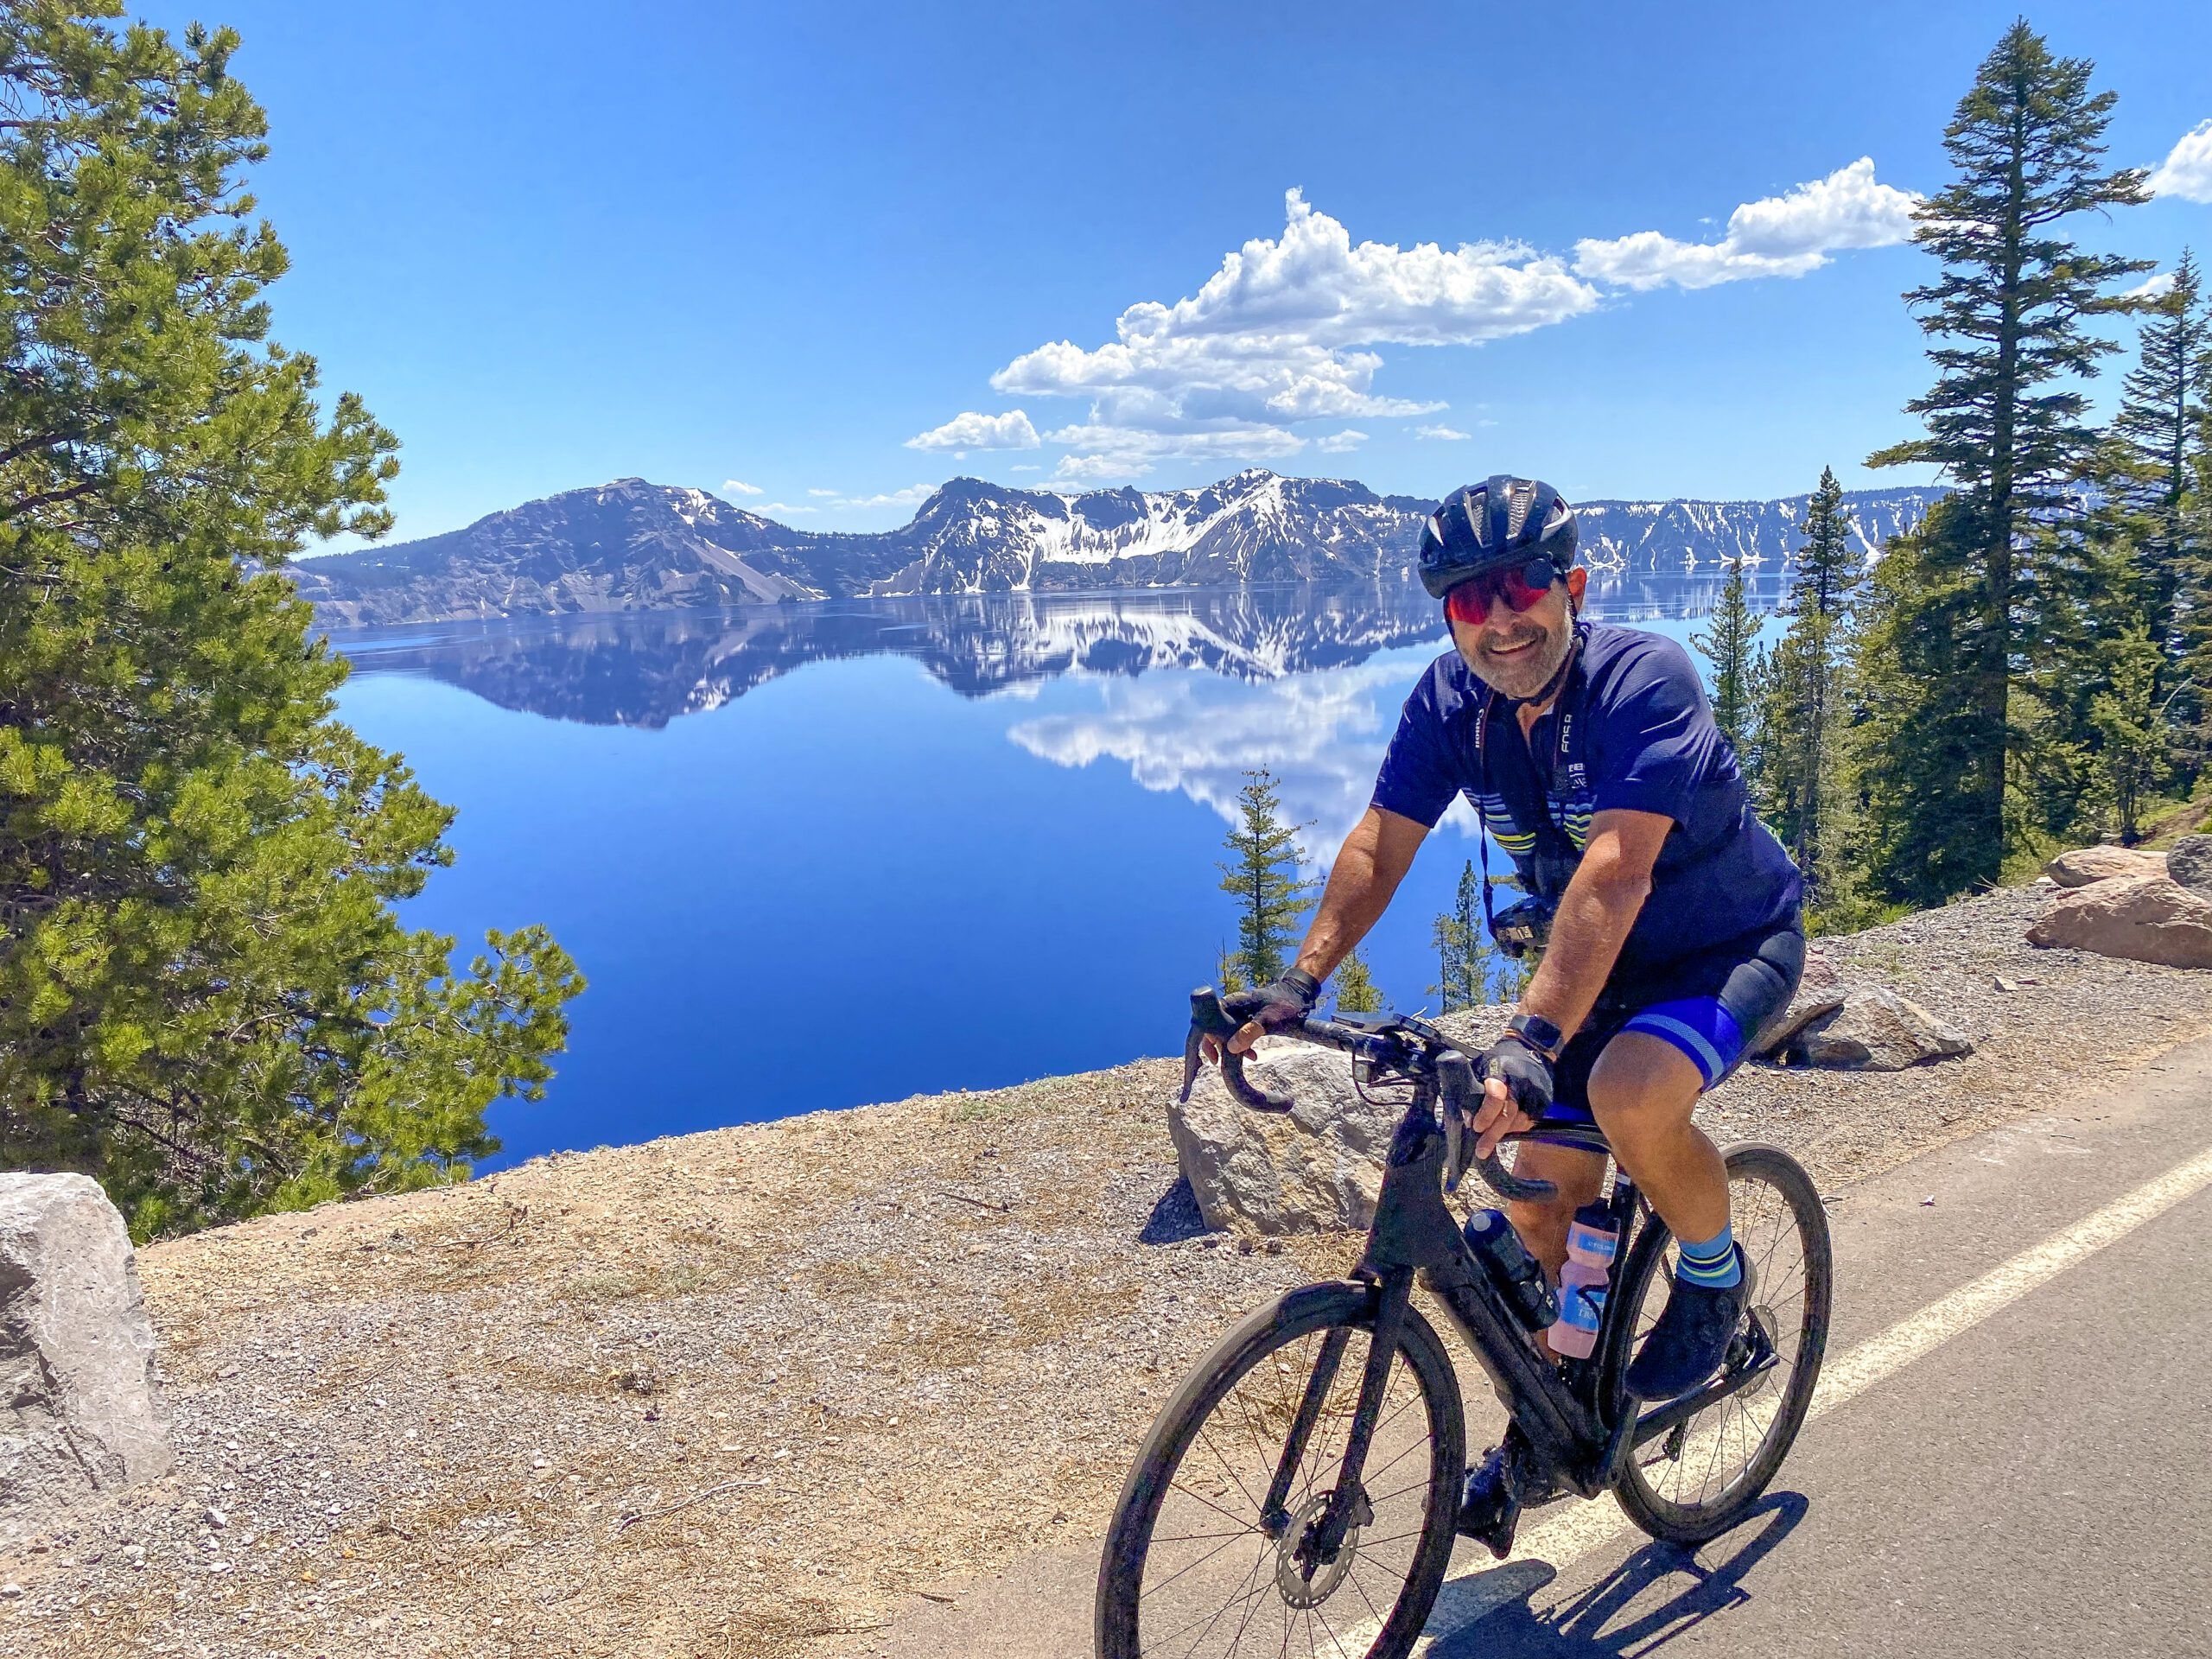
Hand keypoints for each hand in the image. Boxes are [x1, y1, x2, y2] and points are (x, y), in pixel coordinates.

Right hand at [1202, 968, 1321, 1060]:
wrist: (1298, 994)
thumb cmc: (1284, 1005)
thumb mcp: (1269, 1020)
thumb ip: (1250, 1032)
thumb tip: (1231, 1047)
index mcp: (1232, 1003)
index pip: (1209, 1021)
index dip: (1208, 1040)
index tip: (1215, 1057)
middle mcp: (1231, 1006)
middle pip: (1214, 1027)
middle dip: (1219, 1046)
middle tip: (1224, 1062)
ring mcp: (1238, 1011)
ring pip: (1226, 1031)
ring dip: (1230, 1046)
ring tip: (1240, 1061)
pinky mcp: (1246, 1017)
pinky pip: (1237, 1031)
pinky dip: (1241, 1044)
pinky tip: (1251, 1055)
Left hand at [1473, 1037, 1552, 1157]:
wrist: (1531, 1048)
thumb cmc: (1499, 1060)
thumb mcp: (1482, 1065)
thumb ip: (1473, 1087)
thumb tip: (1463, 1117)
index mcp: (1500, 1070)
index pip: (1495, 1094)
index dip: (1486, 1113)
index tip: (1475, 1127)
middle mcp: (1520, 1081)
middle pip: (1507, 1113)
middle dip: (1492, 1134)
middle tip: (1481, 1150)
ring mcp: (1535, 1091)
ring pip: (1519, 1120)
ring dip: (1504, 1133)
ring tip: (1489, 1142)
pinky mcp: (1544, 1099)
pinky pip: (1529, 1120)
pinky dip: (1517, 1128)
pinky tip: (1506, 1130)